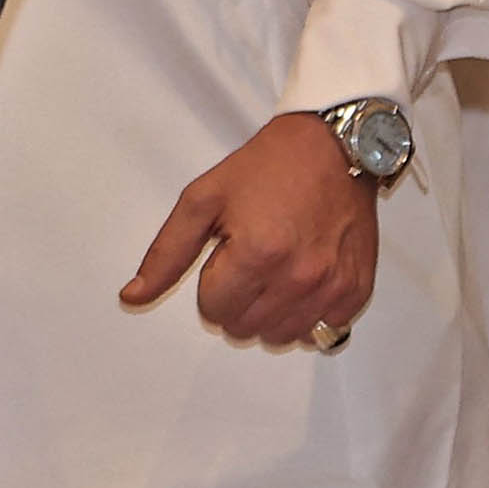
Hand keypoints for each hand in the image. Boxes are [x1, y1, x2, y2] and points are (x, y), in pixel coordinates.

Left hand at [119, 113, 376, 345]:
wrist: (332, 150)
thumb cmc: (265, 170)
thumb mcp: (202, 200)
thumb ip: (166, 254)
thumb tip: (132, 297)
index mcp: (256, 254)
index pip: (213, 310)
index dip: (210, 284)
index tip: (222, 257)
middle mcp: (298, 277)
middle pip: (244, 328)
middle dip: (235, 301)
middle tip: (246, 263)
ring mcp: (332, 288)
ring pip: (280, 337)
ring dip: (267, 313)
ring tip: (272, 272)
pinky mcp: (357, 291)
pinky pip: (321, 331)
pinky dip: (306, 314)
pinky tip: (302, 279)